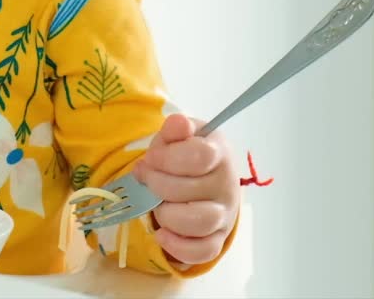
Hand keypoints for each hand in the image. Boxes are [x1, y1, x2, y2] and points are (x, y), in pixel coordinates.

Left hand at [134, 114, 239, 265]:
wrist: (200, 175)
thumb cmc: (184, 154)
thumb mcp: (178, 135)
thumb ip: (175, 129)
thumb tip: (177, 123)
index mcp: (218, 152)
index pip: (200, 155)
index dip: (168, 158)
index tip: (151, 158)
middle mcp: (227, 185)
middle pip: (192, 190)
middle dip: (158, 185)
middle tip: (146, 179)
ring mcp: (224, 214)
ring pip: (201, 222)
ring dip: (168, 215)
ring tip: (156, 206)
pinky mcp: (217, 237)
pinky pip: (204, 251)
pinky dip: (179, 247)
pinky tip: (161, 234)